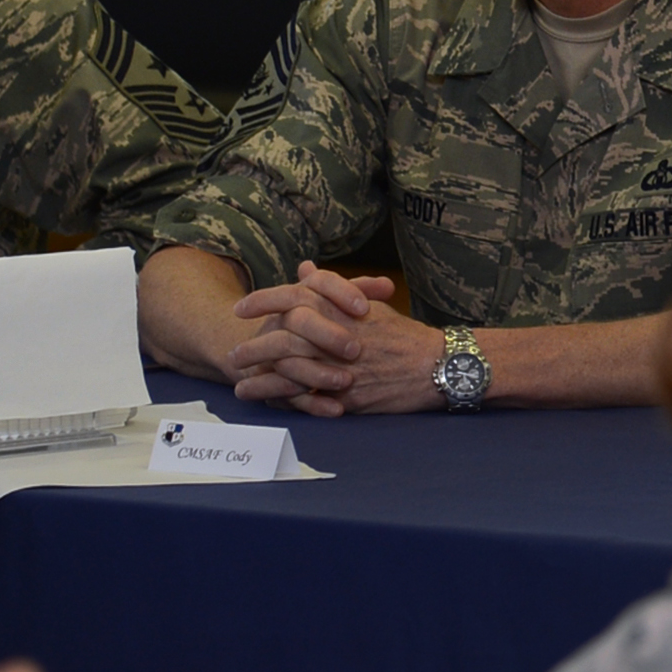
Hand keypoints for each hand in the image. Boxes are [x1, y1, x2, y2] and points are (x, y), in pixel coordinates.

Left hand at [224, 262, 439, 415]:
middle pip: (283, 336)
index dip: (262, 301)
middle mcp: (338, 335)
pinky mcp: (347, 395)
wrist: (437, 365)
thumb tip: (304, 270)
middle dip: (253, 346)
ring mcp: (342, 367)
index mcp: (342, 309)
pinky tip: (265, 402)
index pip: (294, 297)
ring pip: (289, 370)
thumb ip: (331, 289)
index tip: (240, 309)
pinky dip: (282, 399)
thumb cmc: (403, 335)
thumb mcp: (368, 304)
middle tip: (234, 354)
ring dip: (260, 377)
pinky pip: (307, 397)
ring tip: (240, 382)